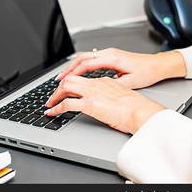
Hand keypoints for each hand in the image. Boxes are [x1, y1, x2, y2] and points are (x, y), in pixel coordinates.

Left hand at [45, 76, 164, 133]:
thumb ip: (112, 95)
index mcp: (104, 81)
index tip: (67, 89)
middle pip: (71, 78)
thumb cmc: (138, 107)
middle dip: (59, 87)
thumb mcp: (123, 96)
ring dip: (55, 95)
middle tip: (52, 96)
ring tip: (49, 104)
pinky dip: (56, 108)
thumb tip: (107, 102)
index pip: (83, 78)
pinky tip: (52, 113)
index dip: (72, 83)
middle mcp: (96, 83)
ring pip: (66, 87)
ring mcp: (92, 92)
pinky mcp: (90, 104)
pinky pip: (66, 104)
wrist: (142, 111)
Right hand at [57, 48, 185, 88]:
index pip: (86, 64)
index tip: (62, 81)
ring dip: (73, 67)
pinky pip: (90, 59)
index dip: (72, 73)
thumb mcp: (130, 82)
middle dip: (67, 69)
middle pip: (81, 58)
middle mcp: (108, 53)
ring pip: (84, 57)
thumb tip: (99, 91)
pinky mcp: (110, 56)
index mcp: (111, 58)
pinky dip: (81, 65)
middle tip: (58, 80)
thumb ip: (113, 85)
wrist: (158, 65)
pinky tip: (76, 73)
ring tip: (63, 77)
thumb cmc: (147, 72)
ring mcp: (108, 53)